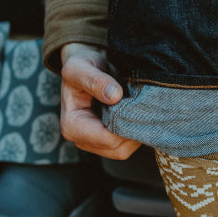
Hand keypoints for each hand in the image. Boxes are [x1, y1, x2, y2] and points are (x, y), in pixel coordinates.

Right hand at [60, 43, 140, 158]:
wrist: (88, 68)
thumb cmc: (81, 66)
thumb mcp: (80, 66)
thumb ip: (94, 79)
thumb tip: (114, 95)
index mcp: (72, 125)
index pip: (107, 138)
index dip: (126, 125)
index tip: (137, 104)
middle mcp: (81, 140)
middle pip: (117, 148)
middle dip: (134, 130)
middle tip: (145, 107)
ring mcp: (95, 144)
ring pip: (124, 150)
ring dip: (137, 132)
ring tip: (142, 110)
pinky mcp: (107, 142)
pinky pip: (127, 146)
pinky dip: (136, 133)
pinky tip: (139, 115)